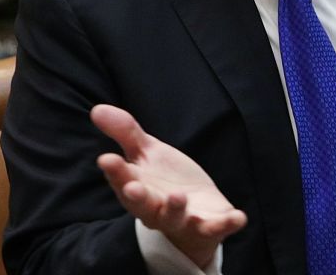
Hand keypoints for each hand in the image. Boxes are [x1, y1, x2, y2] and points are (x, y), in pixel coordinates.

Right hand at [91, 104, 247, 267]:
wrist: (193, 212)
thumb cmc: (163, 181)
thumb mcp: (146, 153)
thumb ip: (125, 132)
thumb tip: (97, 108)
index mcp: (138, 189)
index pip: (123, 181)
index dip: (115, 172)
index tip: (106, 159)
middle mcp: (157, 208)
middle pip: (144, 206)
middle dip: (138, 198)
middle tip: (134, 187)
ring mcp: (183, 219)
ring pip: (176, 218)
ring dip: (176, 209)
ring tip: (179, 196)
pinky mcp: (209, 225)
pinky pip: (217, 227)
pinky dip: (227, 224)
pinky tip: (238, 217)